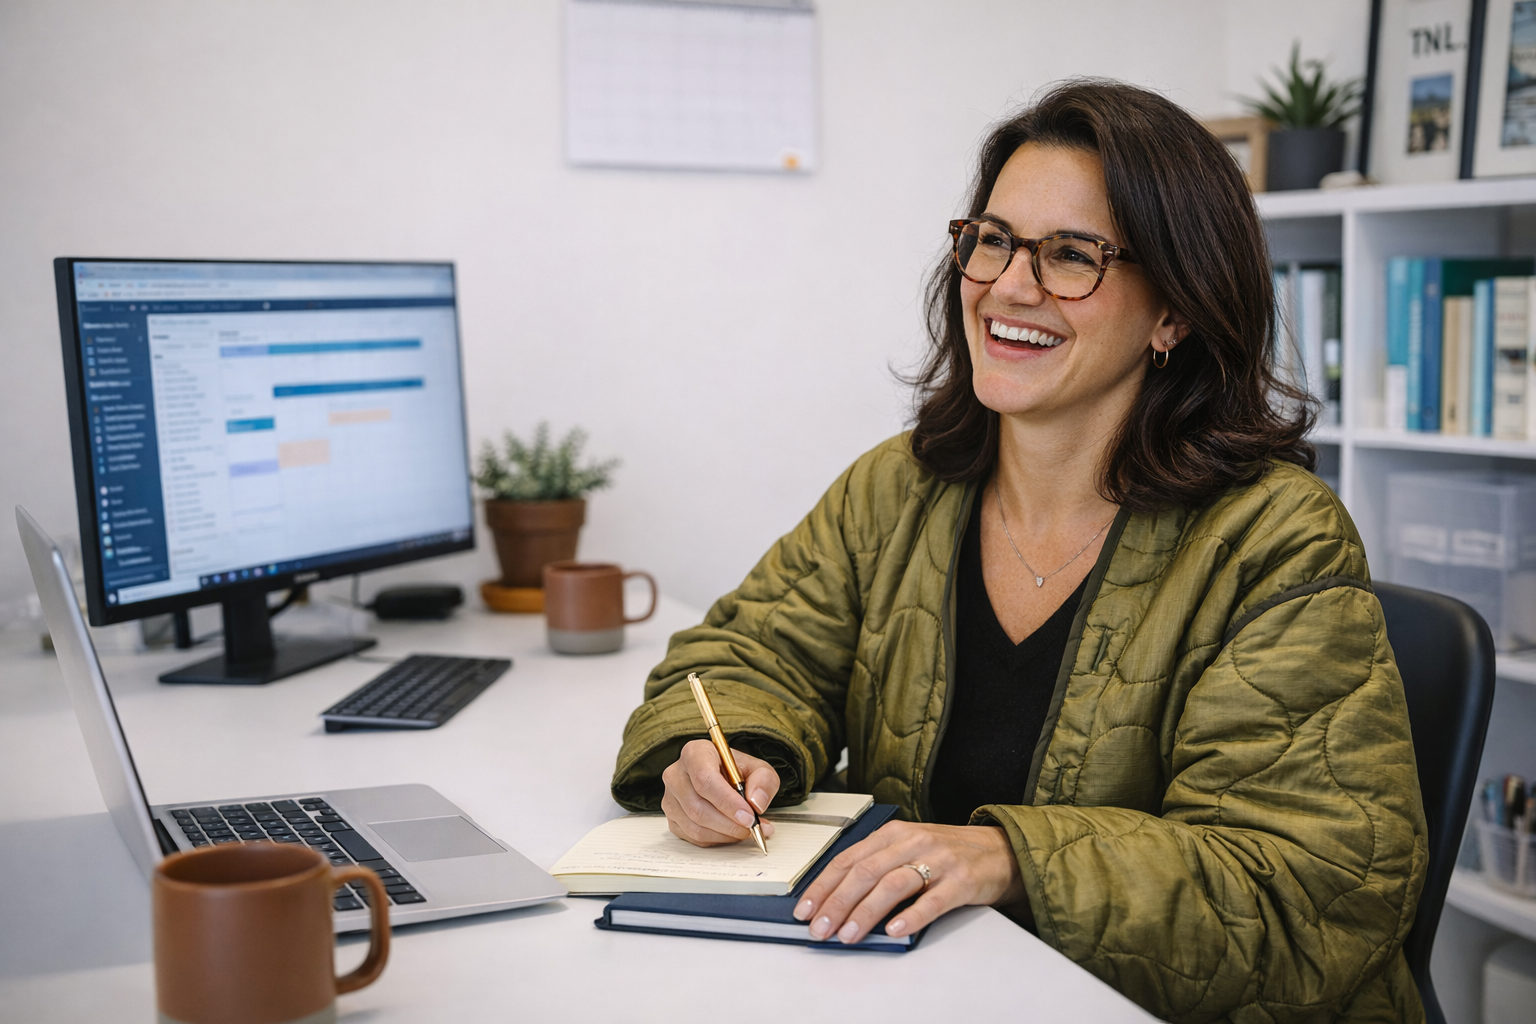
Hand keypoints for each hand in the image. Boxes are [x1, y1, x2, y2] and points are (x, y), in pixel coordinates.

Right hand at [660, 739, 780, 846]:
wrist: (723, 778)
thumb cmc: (736, 771)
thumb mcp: (758, 768)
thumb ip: (764, 781)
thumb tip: (756, 803)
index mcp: (695, 753)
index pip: (704, 779)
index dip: (727, 801)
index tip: (748, 815)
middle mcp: (676, 774)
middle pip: (698, 806)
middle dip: (729, 823)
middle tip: (752, 827)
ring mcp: (670, 798)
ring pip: (695, 825)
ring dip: (725, 834)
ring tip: (747, 830)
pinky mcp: (671, 818)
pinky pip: (693, 836)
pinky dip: (717, 839)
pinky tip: (731, 832)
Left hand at [792, 821, 1025, 942]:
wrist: (999, 851)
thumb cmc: (945, 853)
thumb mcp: (907, 848)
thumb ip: (876, 866)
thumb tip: (835, 899)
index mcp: (893, 834)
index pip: (848, 859)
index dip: (823, 886)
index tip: (805, 909)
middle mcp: (912, 842)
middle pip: (865, 872)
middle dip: (837, 902)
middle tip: (821, 928)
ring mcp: (938, 860)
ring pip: (893, 884)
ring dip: (866, 912)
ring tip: (849, 934)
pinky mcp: (961, 881)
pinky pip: (933, 900)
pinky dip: (911, 915)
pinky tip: (894, 930)